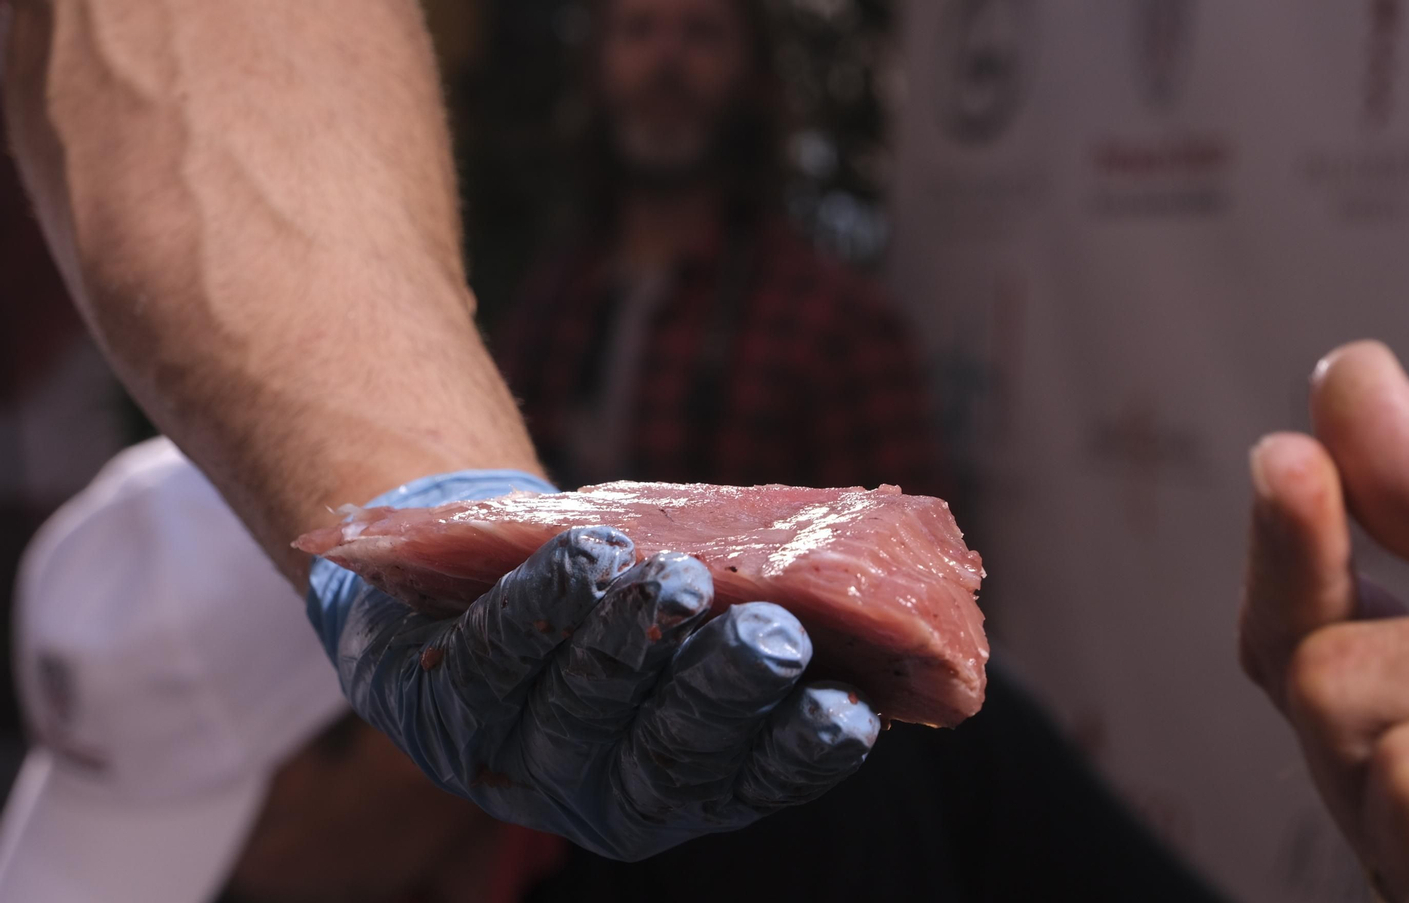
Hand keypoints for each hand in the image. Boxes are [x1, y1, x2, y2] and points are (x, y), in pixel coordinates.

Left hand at [306, 471, 878, 860]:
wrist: (479, 593)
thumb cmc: (630, 616)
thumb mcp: (699, 633)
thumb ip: (762, 623)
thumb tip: (872, 581)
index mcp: (693, 786)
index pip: (758, 778)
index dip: (803, 750)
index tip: (851, 708)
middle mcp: (610, 790)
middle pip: (673, 749)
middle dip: (725, 689)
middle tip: (771, 635)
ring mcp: (527, 754)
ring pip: (587, 702)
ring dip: (635, 639)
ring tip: (681, 577)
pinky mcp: (450, 704)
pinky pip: (499, 657)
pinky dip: (546, 605)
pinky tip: (591, 556)